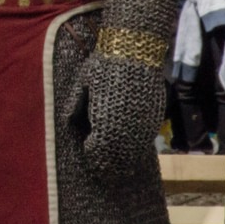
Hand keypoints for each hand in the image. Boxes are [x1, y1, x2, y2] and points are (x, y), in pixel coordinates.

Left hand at [74, 51, 166, 186]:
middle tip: (102, 172)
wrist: (133, 51)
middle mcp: (124, 131)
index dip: (91, 157)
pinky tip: (131, 148)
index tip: (88, 156)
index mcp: (103, 124)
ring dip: (124, 161)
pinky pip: (145, 143)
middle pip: (116, 160)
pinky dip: (136, 149)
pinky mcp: (154, 120)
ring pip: (133, 155)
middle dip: (108, 165)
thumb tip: (70, 124)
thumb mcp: (82, 86)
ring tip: (117, 168)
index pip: (97, 152)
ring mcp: (142, 127)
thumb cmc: (103, 67)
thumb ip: (76, 108)